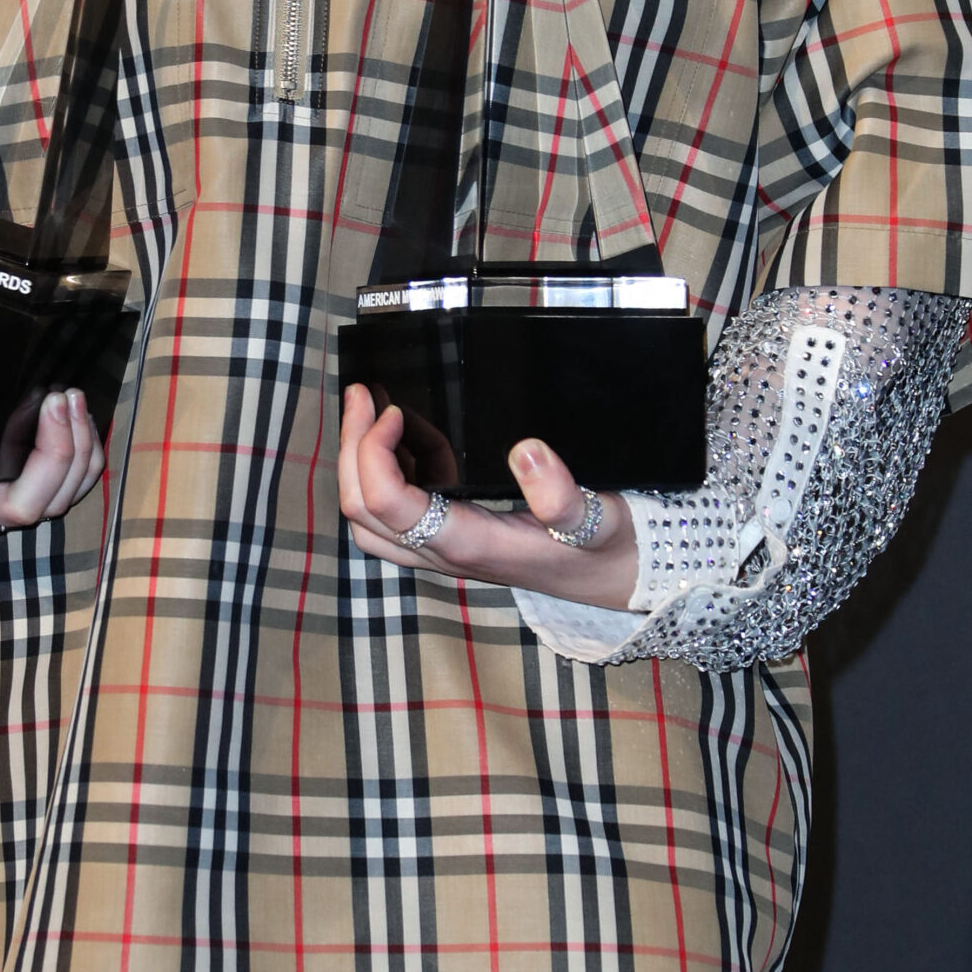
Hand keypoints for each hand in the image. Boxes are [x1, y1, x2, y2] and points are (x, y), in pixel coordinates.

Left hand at [338, 383, 638, 607]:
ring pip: (370, 520)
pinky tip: (413, 434)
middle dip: (351, 450)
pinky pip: (397, 514)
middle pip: (362, 513)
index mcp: (472, 545)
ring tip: (374, 408)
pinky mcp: (452, 539)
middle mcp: (446, 553)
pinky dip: (388, 472)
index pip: (390, 507)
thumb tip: (526, 452)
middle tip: (362, 394)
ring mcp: (444, 549)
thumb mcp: (602, 520)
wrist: (621, 577)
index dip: (374, 454)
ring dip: (360, 463)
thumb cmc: (608, 548)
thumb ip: (565, 497)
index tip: (393, 410)